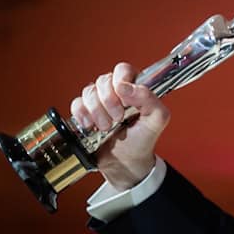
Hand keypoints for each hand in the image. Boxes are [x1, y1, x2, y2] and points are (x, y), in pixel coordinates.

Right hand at [70, 62, 170, 190]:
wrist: (126, 162)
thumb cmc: (143, 139)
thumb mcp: (157, 119)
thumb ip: (150, 99)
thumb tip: (124, 87)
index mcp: (135, 87)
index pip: (123, 70)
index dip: (121, 82)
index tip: (125, 101)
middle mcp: (116, 91)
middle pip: (103, 80)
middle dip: (109, 102)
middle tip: (118, 119)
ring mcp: (99, 101)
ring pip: (89, 91)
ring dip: (97, 112)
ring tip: (107, 127)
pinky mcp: (84, 112)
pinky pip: (76, 104)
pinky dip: (83, 115)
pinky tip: (92, 127)